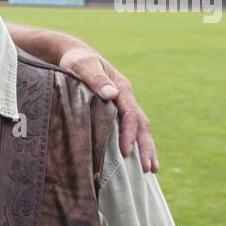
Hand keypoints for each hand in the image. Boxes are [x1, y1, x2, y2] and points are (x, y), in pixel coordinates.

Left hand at [57, 47, 157, 173]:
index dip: (129, 133)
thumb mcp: (82, 66)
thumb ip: (95, 78)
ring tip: (151, 170)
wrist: (75, 55)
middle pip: (141, 125)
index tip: (126, 152)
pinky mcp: (116, 110)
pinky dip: (136, 144)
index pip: (130, 114)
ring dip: (146, 148)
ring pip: (140, 128)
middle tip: (149, 169)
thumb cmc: (76, 61)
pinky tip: (136, 159)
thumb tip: (111, 94)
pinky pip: (131, 128)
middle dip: (146, 147)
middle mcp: (126, 98)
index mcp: (121, 88)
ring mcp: (123, 104)